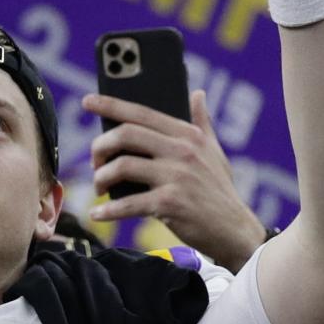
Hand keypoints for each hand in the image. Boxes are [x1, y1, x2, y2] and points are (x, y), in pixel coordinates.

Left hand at [83, 89, 267, 272]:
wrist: (234, 229)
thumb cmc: (220, 190)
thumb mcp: (214, 151)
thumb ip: (202, 121)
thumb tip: (198, 94)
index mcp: (188, 134)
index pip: (142, 112)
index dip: (111, 105)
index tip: (88, 102)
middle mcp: (182, 151)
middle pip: (126, 134)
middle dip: (100, 146)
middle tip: (95, 161)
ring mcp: (176, 176)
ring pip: (122, 166)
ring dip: (102, 178)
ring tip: (100, 187)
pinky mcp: (170, 203)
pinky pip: (128, 203)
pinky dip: (108, 211)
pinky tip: (97, 214)